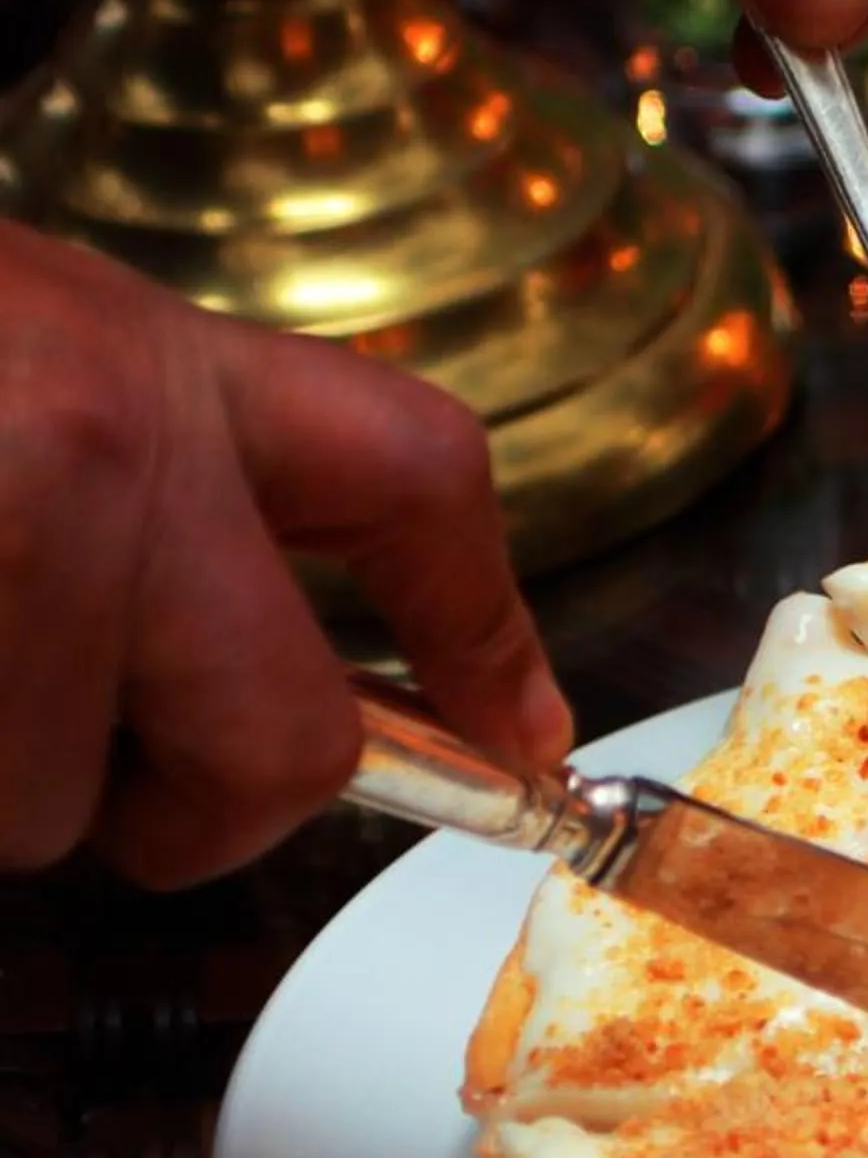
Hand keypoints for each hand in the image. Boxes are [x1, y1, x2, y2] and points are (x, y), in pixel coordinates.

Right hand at [0, 226, 568, 885]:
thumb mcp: (11, 346)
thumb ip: (142, 483)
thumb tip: (288, 695)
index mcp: (141, 363)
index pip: (410, 476)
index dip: (486, 627)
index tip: (525, 736)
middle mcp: (92, 447)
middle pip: (282, 746)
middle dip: (191, 807)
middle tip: (84, 765)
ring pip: (38, 811)